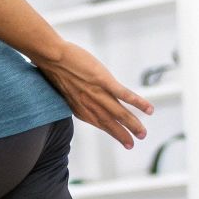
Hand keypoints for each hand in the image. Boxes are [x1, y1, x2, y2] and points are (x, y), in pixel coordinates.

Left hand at [32, 42, 152, 148]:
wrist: (51, 57)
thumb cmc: (55, 69)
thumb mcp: (65, 90)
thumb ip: (77, 98)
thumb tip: (84, 98)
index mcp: (80, 108)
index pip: (100, 123)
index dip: (113, 133)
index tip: (125, 141)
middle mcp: (89, 104)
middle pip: (111, 122)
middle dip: (124, 134)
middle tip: (136, 142)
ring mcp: (97, 93)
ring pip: (118, 113)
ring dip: (132, 123)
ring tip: (143, 133)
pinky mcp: (103, 80)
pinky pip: (123, 94)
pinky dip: (137, 103)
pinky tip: (148, 110)